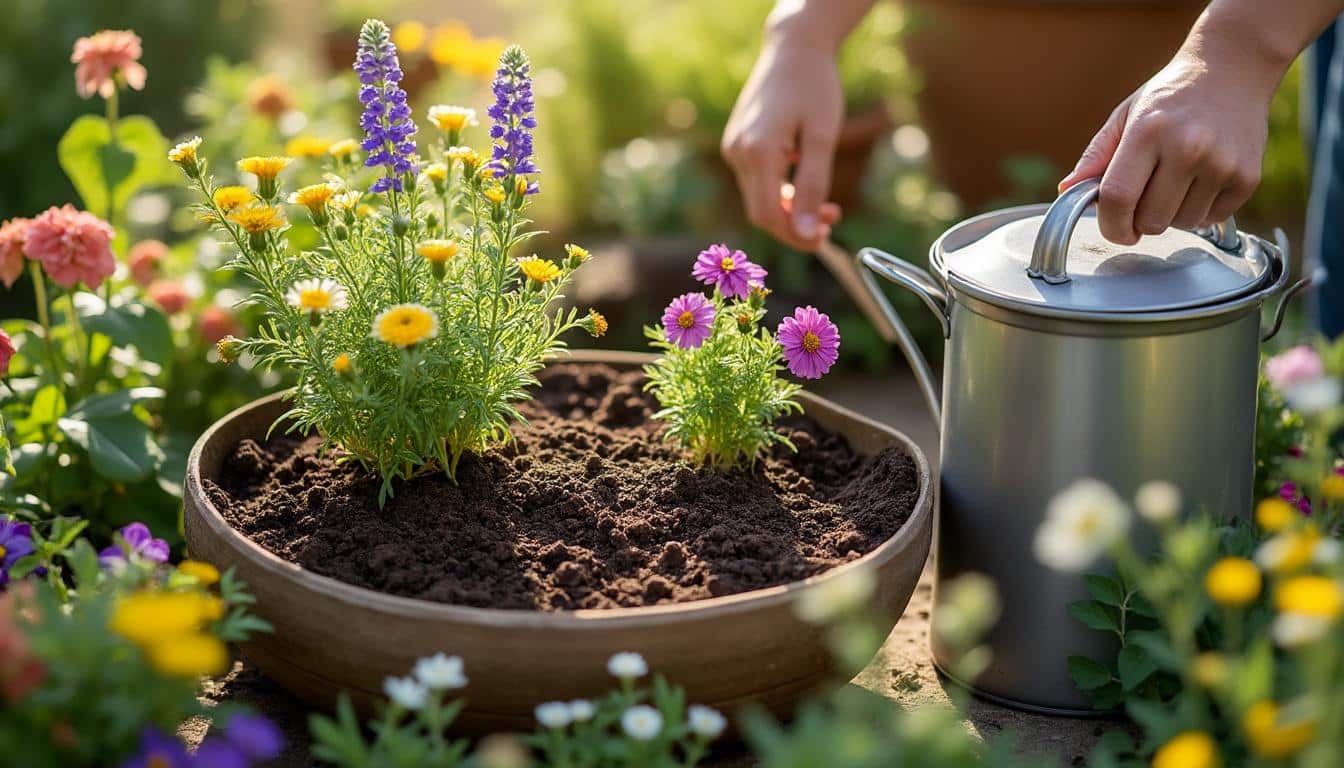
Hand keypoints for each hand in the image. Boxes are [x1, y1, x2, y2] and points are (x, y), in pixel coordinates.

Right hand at [722, 33, 843, 250]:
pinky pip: (756, 181)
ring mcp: (733, 147)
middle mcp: (737, 152)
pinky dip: (780, 191)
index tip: (825, 239)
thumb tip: (808, 234)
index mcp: (757, 151)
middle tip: (833, 220)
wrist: (793, 48)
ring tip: (828, 204)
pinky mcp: (737, 143)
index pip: (768, 215)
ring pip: (758, 198)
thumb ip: (814, 186)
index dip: (795, 235)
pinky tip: (804, 180)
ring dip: (790, 209)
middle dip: (796, 224)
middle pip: (761, 211)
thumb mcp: (823, 137)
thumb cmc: (814, 86)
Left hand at [1059, 48, 1272, 244]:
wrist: (1234, 68)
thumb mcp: (1126, 116)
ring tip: (1176, 180)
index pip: (1117, 198)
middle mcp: (1188, 147)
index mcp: (1148, 131)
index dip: (1109, 224)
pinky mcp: (1248, 177)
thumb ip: (1096, 156)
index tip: (1113, 227)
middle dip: (1140, 219)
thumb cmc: (1171, 96)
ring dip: (1172, 214)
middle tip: (1146, 195)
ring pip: (1182, 224)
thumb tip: (1066, 191)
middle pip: (1150, 220)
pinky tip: (1202, 180)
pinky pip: (1212, 219)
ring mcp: (1222, 163)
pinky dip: (1201, 210)